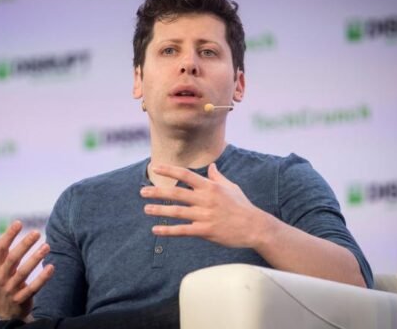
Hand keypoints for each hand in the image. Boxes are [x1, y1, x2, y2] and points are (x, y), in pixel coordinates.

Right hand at [0, 221, 54, 319]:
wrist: (5, 309)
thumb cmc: (1, 279)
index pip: (0, 248)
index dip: (9, 235)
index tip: (19, 222)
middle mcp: (1, 276)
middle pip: (12, 258)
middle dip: (24, 245)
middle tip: (37, 232)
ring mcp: (10, 288)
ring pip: (23, 273)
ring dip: (35, 259)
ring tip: (47, 246)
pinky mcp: (20, 299)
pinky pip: (32, 288)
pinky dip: (42, 278)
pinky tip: (51, 267)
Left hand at [140, 163, 272, 247]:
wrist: (255, 227)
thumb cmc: (242, 206)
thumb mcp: (231, 187)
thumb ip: (218, 177)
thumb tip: (212, 166)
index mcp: (210, 186)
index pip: (185, 175)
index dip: (169, 170)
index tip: (155, 167)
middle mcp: (206, 199)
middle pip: (177, 193)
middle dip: (158, 192)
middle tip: (142, 191)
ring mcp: (205, 215)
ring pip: (177, 212)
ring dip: (159, 210)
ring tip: (146, 209)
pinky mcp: (206, 231)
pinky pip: (183, 230)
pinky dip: (168, 230)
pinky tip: (156, 230)